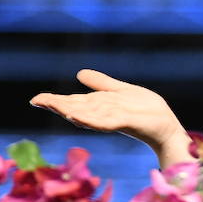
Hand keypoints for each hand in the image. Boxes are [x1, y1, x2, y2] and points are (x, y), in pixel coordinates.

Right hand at [30, 70, 190, 165]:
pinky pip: (104, 121)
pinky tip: (75, 116)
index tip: (35, 100)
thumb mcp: (122, 91)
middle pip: (77, 107)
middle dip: (57, 104)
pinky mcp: (125, 122)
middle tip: (37, 101)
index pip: (74, 101)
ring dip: (69, 110)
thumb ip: (102, 84)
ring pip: (87, 113)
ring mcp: (114, 118)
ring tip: (52, 106)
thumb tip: (79, 74)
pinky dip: (89, 119)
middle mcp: (104, 113)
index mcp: (101, 106)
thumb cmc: (146, 111)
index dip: (55, 101)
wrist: (166, 127)